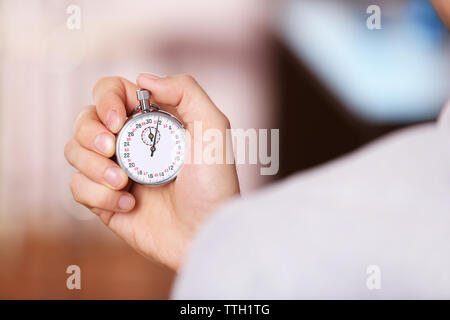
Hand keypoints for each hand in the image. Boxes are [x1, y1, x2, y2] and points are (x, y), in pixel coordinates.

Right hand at [64, 74, 239, 269]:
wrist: (204, 235)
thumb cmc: (213, 185)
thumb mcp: (213, 130)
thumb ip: (186, 91)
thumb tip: (143, 77)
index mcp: (150, 122)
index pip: (110, 92)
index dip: (106, 99)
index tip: (117, 121)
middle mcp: (129, 143)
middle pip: (83, 119)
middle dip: (90, 133)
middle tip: (112, 150)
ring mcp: (115, 171)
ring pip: (73, 151)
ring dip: (94, 166)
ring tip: (124, 183)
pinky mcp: (103, 200)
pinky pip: (77, 187)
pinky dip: (98, 195)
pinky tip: (129, 205)